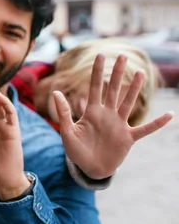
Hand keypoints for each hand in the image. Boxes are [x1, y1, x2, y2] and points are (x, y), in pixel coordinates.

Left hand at [54, 54, 173, 179]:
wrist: (89, 168)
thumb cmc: (76, 150)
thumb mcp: (67, 132)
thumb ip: (63, 112)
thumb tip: (55, 92)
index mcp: (92, 112)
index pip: (95, 87)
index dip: (97, 71)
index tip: (101, 55)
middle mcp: (107, 114)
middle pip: (114, 90)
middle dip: (118, 73)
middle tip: (123, 56)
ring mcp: (119, 125)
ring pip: (128, 103)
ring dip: (134, 89)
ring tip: (141, 73)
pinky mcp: (128, 138)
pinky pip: (145, 129)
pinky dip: (157, 123)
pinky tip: (170, 114)